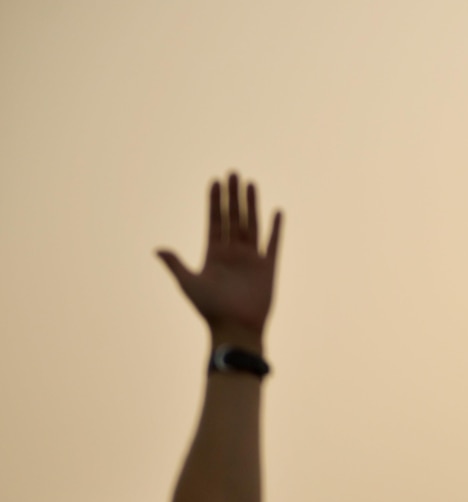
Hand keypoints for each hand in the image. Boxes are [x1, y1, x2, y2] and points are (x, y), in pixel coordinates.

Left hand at [157, 174, 282, 347]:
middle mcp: (233, 253)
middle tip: (232, 173)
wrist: (235, 328)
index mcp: (213, 254)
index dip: (214, 202)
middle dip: (232, 196)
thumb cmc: (210, 310)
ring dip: (251, 204)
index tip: (215, 182)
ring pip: (251, 225)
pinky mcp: (268, 268)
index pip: (214, 221)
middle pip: (233, 217)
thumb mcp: (188, 283)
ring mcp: (251, 259)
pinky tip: (276, 213)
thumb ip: (175, 264)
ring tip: (250, 184)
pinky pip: (272, 244)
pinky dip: (275, 229)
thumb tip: (157, 249)